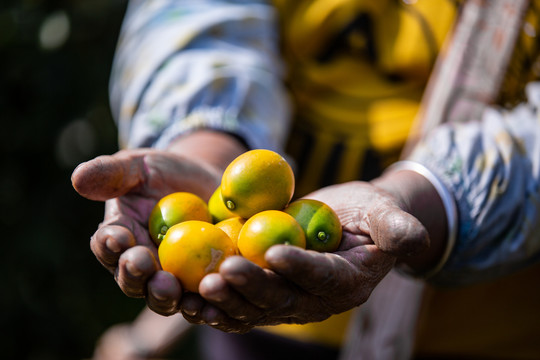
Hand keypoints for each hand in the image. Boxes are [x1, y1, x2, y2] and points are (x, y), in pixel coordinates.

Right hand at [71, 131, 245, 314]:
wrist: (207, 186)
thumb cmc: (167, 174)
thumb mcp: (141, 166)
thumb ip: (113, 172)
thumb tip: (77, 178)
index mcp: (119, 238)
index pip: (106, 246)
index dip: (109, 245)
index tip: (118, 237)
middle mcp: (141, 267)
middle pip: (132, 281)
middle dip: (135, 276)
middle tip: (145, 265)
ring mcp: (171, 280)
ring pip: (163, 298)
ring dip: (165, 296)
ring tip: (173, 288)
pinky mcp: (201, 285)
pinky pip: (201, 299)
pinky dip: (203, 301)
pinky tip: (209, 295)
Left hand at [180, 178, 437, 332]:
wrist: (347, 225)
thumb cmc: (369, 215)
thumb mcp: (387, 216)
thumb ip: (398, 229)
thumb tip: (415, 237)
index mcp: (347, 282)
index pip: (323, 277)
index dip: (300, 267)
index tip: (274, 252)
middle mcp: (316, 301)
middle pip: (282, 298)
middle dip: (252, 287)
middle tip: (222, 274)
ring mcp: (290, 302)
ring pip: (255, 307)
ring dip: (226, 301)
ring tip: (198, 289)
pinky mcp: (268, 294)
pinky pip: (241, 304)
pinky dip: (218, 303)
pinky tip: (190, 295)